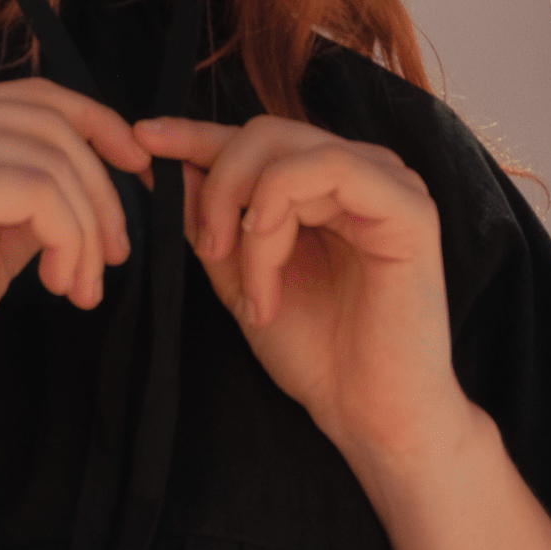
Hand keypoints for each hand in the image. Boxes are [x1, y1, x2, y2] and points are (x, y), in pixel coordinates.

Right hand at [0, 78, 148, 426]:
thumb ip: (34, 191)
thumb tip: (106, 169)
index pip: (36, 97)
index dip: (100, 125)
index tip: (140, 170)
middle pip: (53, 126)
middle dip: (102, 195)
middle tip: (109, 261)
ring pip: (52, 162)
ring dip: (87, 230)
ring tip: (78, 285)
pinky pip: (35, 193)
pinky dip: (67, 238)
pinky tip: (56, 282)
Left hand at [134, 115, 467, 465]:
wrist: (369, 416)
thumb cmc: (315, 352)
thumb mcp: (240, 276)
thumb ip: (209, 220)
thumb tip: (162, 163)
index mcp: (325, 184)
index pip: (252, 139)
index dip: (193, 136)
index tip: (140, 140)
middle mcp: (361, 172)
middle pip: (264, 133)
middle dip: (216, 186)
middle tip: (208, 251)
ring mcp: (390, 184)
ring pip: (287, 150)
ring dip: (247, 214)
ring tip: (251, 285)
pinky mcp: (410, 209)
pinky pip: (331, 168)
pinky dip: (281, 206)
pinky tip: (270, 255)